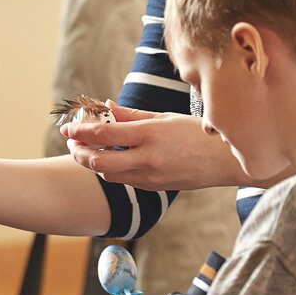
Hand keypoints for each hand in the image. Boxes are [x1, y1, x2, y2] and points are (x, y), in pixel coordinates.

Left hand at [62, 101, 248, 191]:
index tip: (67, 127)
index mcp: (151, 133)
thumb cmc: (200, 133)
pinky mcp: (153, 188)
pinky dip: (110, 170)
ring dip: (92, 163)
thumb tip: (107, 106)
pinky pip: (123, 180)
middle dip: (78, 152)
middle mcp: (148, 157)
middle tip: (71, 142)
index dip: (80, 131)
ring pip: (107, 174)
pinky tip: (108, 159)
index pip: (104, 134)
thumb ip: (132, 114)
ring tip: (85, 149)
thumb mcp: (166, 117)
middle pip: (98, 161)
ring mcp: (150, 176)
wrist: (228, 162)